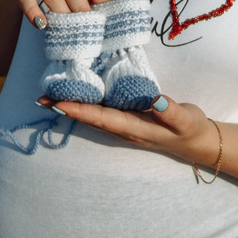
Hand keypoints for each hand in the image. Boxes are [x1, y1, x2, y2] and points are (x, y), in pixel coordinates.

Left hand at [50, 96, 224, 172]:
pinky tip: (77, 96)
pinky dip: (86, 105)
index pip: (102, 118)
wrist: (197, 141)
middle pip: (90, 119)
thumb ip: (171, 111)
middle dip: (67, 109)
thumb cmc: (191, 128)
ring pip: (93, 117)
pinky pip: (102, 112)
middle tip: (41, 98)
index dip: (80, 110)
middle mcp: (124, 129)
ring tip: (50, 97)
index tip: (59, 103)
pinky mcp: (128, 119)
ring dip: (72, 108)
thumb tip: (155, 98)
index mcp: (134, 128)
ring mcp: (125, 126)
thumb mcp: (186, 120)